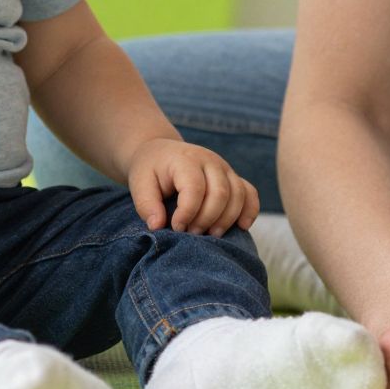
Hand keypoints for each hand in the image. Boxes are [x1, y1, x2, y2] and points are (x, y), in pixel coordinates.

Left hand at [126, 138, 260, 234]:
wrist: (161, 153)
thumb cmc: (150, 171)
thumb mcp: (139, 183)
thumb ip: (146, 204)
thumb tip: (158, 226)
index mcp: (185, 159)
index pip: (195, 188)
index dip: (187, 213)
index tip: (176, 228)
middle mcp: (210, 161)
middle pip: (221, 193)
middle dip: (207, 219)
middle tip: (191, 234)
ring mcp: (225, 168)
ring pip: (238, 194)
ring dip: (227, 219)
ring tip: (210, 235)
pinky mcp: (233, 177)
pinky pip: (250, 193)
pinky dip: (250, 210)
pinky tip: (241, 227)